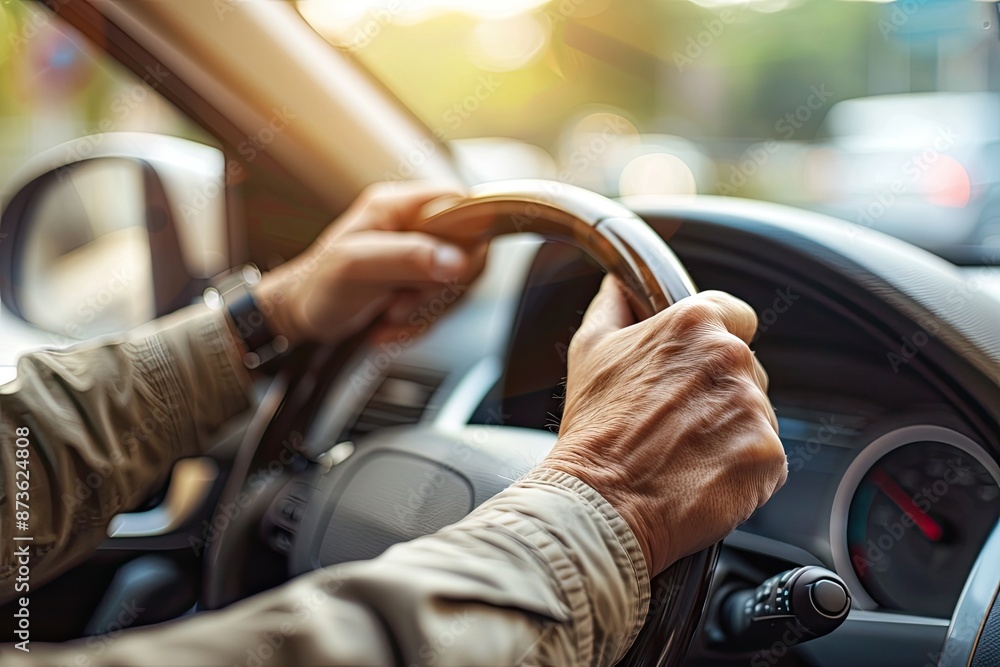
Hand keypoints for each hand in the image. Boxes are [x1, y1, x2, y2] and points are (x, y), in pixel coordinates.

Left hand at [253, 181, 486, 345]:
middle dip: (441, 288)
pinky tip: (390, 325)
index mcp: (397, 206)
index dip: (468, 236)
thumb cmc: (317, 287)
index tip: (453, 270)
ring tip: (390, 314)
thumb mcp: (357, 267)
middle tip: (405, 300)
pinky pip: (442, 306)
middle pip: (467, 250)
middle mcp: (412, 227)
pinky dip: (419, 324)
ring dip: (426, 311)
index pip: (460, 203)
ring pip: (457, 283)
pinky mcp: (418, 284)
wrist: (301, 317)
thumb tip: (456, 260)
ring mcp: (417, 256)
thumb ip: (407, 257)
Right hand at [544, 277, 787, 574]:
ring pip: (756, 411)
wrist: (601, 504)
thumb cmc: (592, 433)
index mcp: (693, 324)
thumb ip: (614, 304)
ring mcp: (753, 407)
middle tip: (676, 422)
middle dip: (719, 391)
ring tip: (685, 453)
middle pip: (746, 367)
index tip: (696, 368)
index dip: (715, 341)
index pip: (735, 315)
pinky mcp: (767, 455)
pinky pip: (766, 456)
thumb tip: (619, 283)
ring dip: (731, 429)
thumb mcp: (590, 350)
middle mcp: (730, 357)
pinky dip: (741, 468)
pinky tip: (702, 475)